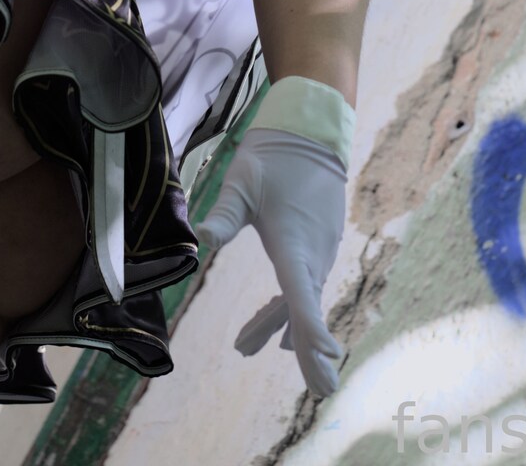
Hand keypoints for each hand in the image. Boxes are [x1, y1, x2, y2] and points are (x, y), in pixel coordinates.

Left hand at [194, 125, 347, 396]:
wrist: (310, 134)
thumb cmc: (273, 158)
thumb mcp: (242, 183)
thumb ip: (224, 214)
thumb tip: (200, 238)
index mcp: (295, 245)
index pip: (303, 299)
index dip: (311, 334)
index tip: (325, 362)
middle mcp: (313, 255)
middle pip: (306, 311)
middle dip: (310, 352)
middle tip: (320, 391)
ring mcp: (319, 252)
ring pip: (301, 301)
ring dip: (279, 328)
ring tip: (243, 348)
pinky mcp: (316, 246)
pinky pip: (303, 288)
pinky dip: (288, 311)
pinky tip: (272, 333)